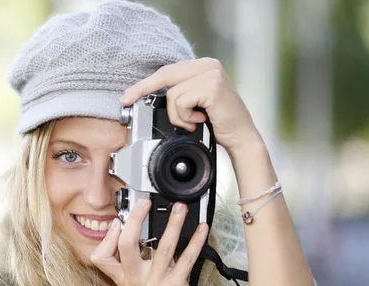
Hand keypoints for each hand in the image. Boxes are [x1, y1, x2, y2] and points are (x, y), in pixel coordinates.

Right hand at [90, 198, 207, 285]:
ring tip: (180, 208)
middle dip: (134, 220)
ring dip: (173, 224)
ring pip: (162, 247)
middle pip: (126, 246)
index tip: (116, 222)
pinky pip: (186, 259)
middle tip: (144, 204)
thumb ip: (141, 263)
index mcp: (125, 280)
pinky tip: (202, 229)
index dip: (107, 237)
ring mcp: (155, 285)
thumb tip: (147, 234)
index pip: (101, 258)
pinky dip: (195, 241)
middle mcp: (136, 282)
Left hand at [120, 57, 263, 154]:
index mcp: (204, 65)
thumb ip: (180, 92)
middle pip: (164, 75)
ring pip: (172, 94)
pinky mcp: (211, 87)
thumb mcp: (196, 103)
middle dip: (142, 90)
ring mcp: (211, 74)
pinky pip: (180, 102)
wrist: (241, 138)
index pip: (168, 70)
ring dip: (177, 115)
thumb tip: (150, 94)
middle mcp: (209, 65)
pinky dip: (185, 117)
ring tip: (194, 121)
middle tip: (126, 100)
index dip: (146, 83)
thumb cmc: (218, 123)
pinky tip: (200, 121)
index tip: (128, 95)